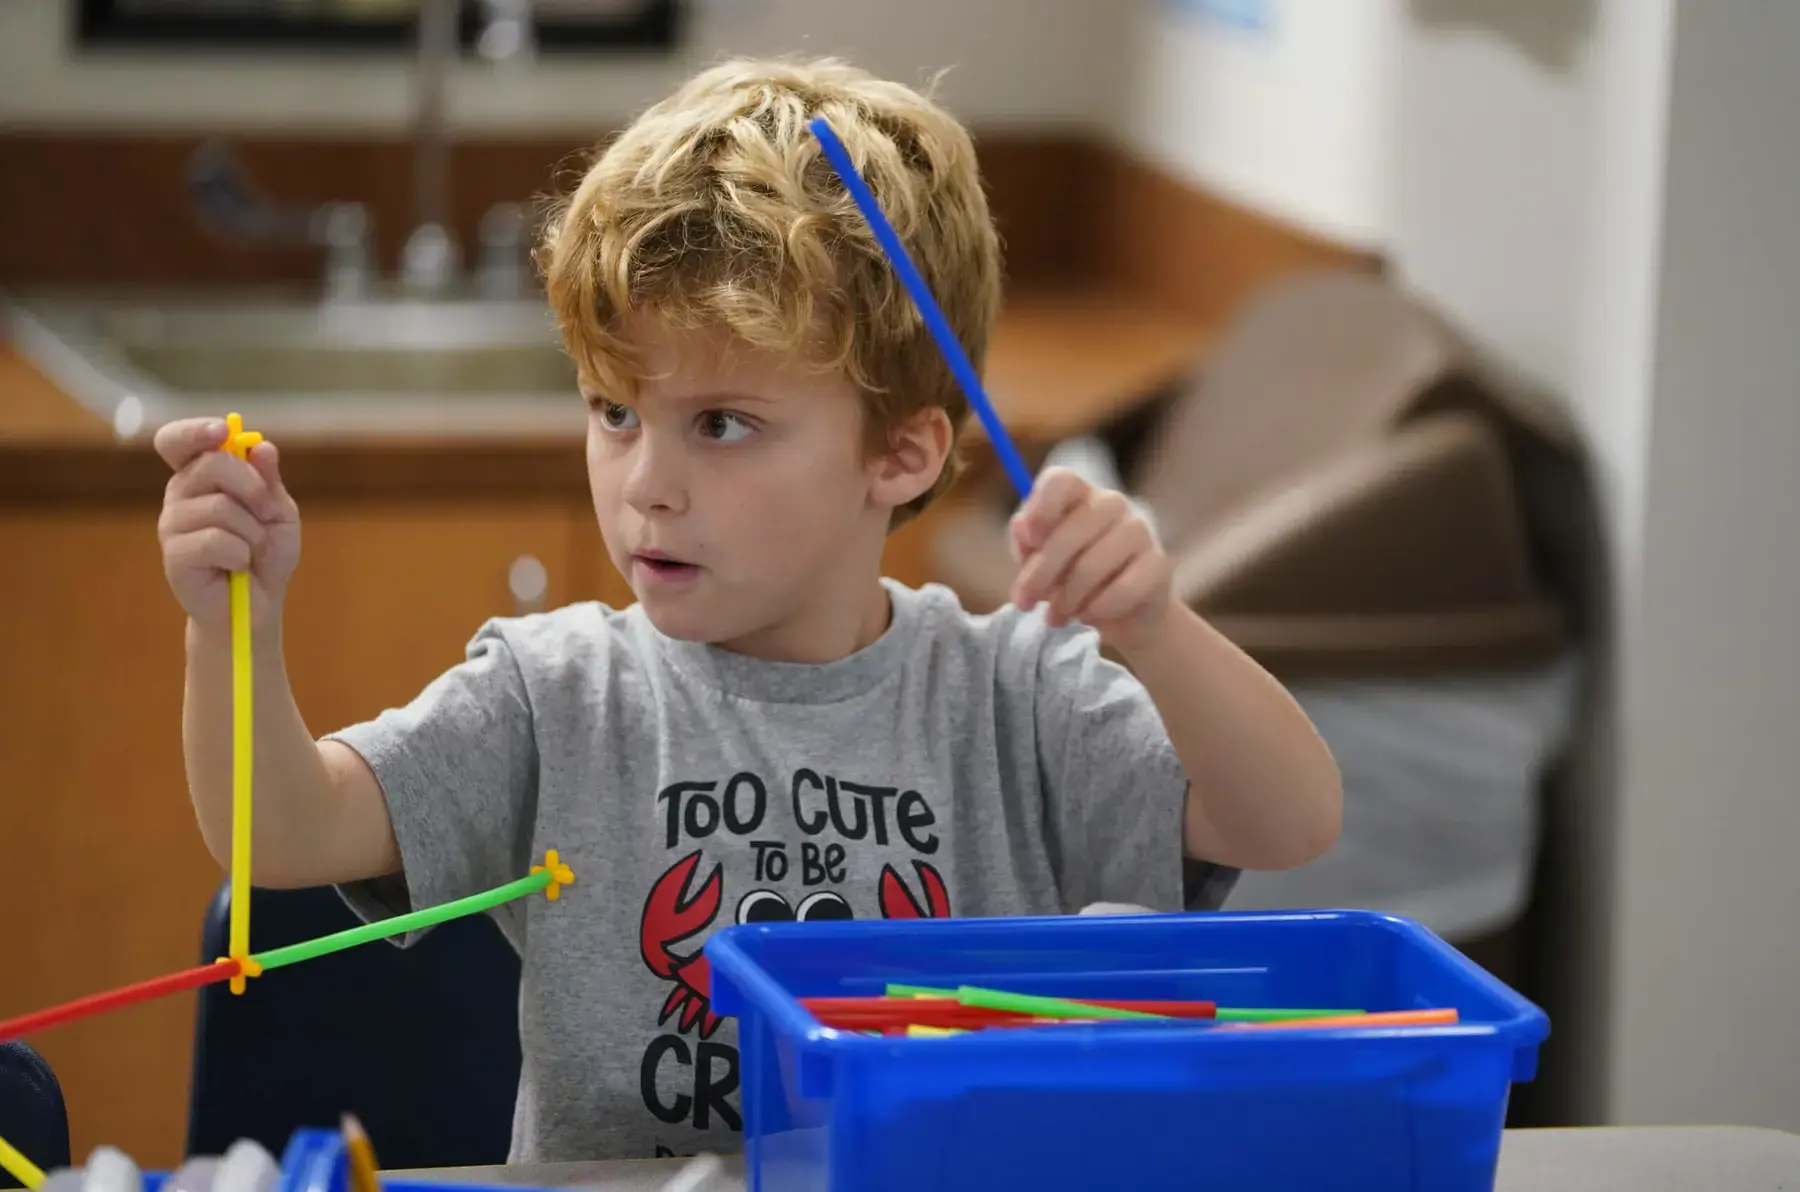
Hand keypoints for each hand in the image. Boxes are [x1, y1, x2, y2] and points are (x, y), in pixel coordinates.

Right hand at [156, 416, 300, 632]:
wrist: (259, 603)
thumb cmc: (266, 554)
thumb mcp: (278, 512)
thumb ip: (268, 480)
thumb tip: (262, 447)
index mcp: (200, 475)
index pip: (177, 440)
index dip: (195, 430)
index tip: (221, 430)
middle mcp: (180, 494)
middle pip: (210, 463)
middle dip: (252, 486)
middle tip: (268, 512)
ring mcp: (172, 525)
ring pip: (220, 507)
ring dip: (252, 531)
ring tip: (252, 549)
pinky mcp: (174, 557)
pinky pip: (216, 541)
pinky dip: (240, 554)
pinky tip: (237, 566)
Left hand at [1008, 467, 1173, 651]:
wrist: (1125, 614)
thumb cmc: (1073, 579)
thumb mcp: (1040, 563)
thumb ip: (1027, 545)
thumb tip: (1022, 527)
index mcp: (1078, 495)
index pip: (1059, 480)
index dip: (1040, 507)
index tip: (1030, 540)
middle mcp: (1111, 504)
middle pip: (1070, 531)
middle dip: (1040, 575)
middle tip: (1025, 604)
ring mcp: (1138, 531)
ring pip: (1092, 565)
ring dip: (1067, 599)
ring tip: (1056, 617)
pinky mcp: (1159, 564)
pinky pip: (1122, 588)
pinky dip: (1098, 608)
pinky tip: (1088, 617)